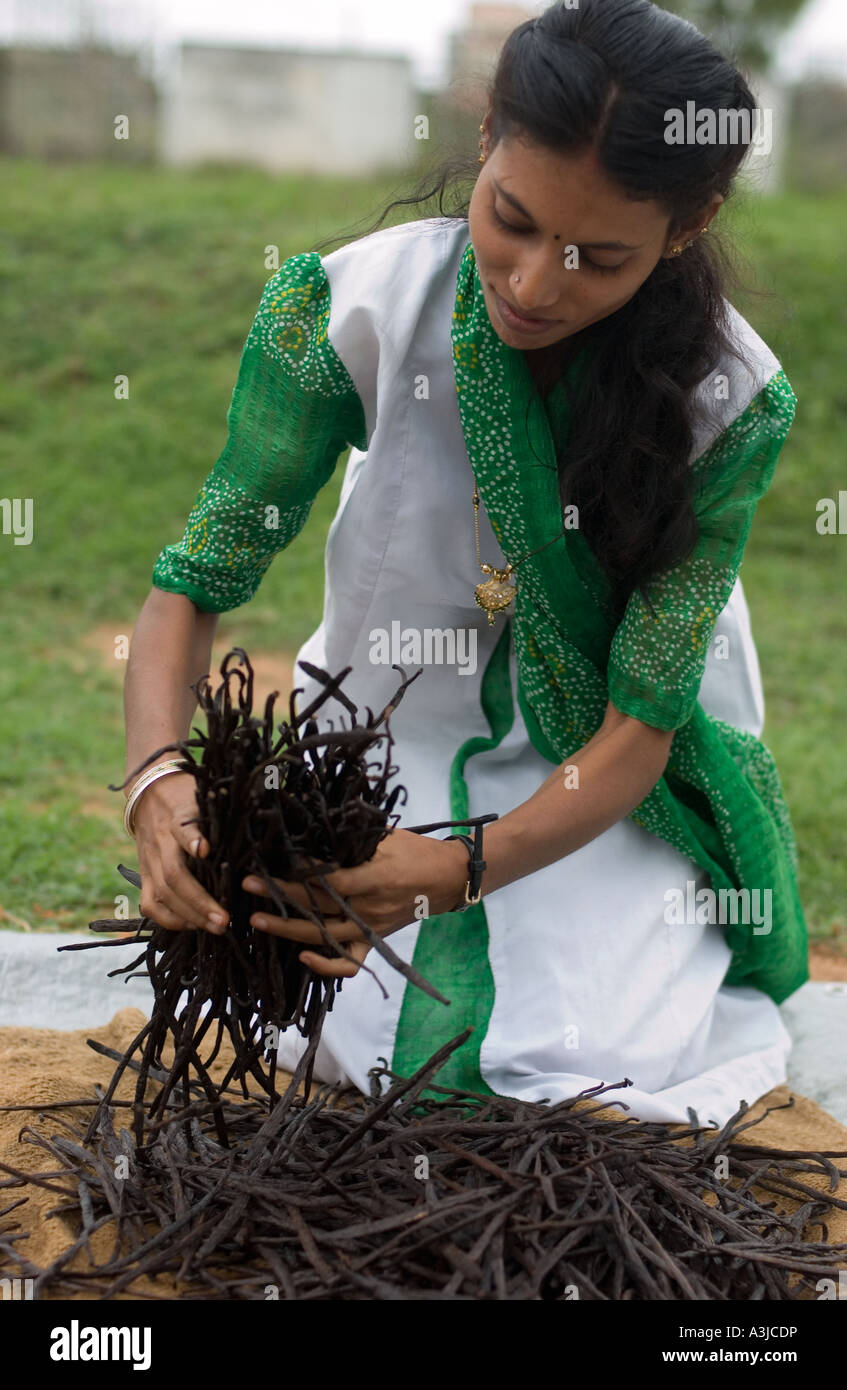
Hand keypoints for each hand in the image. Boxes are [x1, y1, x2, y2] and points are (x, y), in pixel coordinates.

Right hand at [132, 772, 229, 932]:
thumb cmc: (188, 802)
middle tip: (225, 921)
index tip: (205, 850)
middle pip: (174, 876)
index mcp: (177, 820)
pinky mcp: (143, 876)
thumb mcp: (203, 801)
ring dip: (188, 916)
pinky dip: (170, 920)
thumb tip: (238, 839)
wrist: (152, 797)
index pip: (182, 829)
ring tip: (215, 928)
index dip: (192, 840)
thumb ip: (218, 819)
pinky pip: (149, 905)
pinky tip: (193, 927)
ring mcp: (148, 863)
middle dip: (199, 902)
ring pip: (161, 895)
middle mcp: (160, 843)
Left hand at [241, 828, 469, 978]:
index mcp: (374, 878)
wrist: (447, 878)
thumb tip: (311, 830)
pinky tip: (302, 956)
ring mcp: (371, 928)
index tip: (268, 864)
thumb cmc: (415, 850)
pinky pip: (350, 963)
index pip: (328, 881)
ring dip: (287, 930)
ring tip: (258, 920)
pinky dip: (326, 965)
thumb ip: (350, 839)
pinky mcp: (374, 940)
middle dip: (279, 900)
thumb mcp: (385, 837)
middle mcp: (369, 907)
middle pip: (317, 909)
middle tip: (247, 888)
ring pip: (323, 936)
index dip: (297, 876)